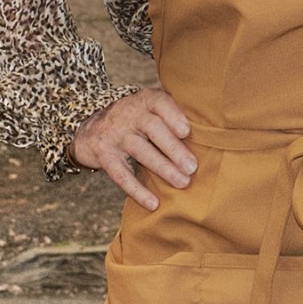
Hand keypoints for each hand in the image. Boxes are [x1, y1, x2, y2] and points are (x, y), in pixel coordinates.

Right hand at [70, 86, 194, 210]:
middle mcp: (129, 114)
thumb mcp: (150, 106)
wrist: (90, 129)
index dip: (173, 116)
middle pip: (153, 130)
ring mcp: (115, 135)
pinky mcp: (104, 156)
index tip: (187, 132)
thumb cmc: (135, 118)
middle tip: (193, 167)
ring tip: (183, 183)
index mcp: (146, 100)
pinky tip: (154, 203)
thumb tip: (212, 127)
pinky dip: (137, 191)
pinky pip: (121, 175)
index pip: (160, 103)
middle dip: (174, 149)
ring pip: (141, 152)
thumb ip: (174, 111)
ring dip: (163, 168)